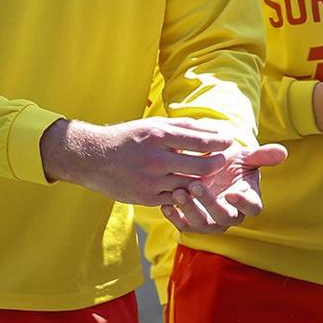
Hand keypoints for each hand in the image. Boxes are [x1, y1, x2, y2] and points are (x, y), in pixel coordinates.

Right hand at [41, 117, 254, 203]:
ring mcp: (150, 181)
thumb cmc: (129, 138)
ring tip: (210, 173)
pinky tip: (192, 186)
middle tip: (224, 159)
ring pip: (190, 185)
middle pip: (201, 166)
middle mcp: (155, 159)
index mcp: (158, 136)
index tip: (229, 142)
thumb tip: (214, 129)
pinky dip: (187, 193)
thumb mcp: (154, 125)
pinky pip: (176, 198)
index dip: (220, 143)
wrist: (93, 159)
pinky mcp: (146, 198)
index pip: (201, 142)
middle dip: (217, 163)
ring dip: (204, 180)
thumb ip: (184, 127)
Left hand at [160, 142, 288, 234]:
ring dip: (190, 210)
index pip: (252, 207)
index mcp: (248, 199)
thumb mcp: (245, 156)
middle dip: (209, 203)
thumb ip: (262, 155)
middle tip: (196, 185)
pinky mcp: (192, 223)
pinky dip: (175, 217)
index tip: (232, 192)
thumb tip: (283, 152)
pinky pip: (184, 226)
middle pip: (224, 218)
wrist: (208, 167)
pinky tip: (166, 204)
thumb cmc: (229, 162)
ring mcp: (211, 221)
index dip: (244, 203)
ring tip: (178, 192)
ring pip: (202, 225)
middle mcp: (231, 214)